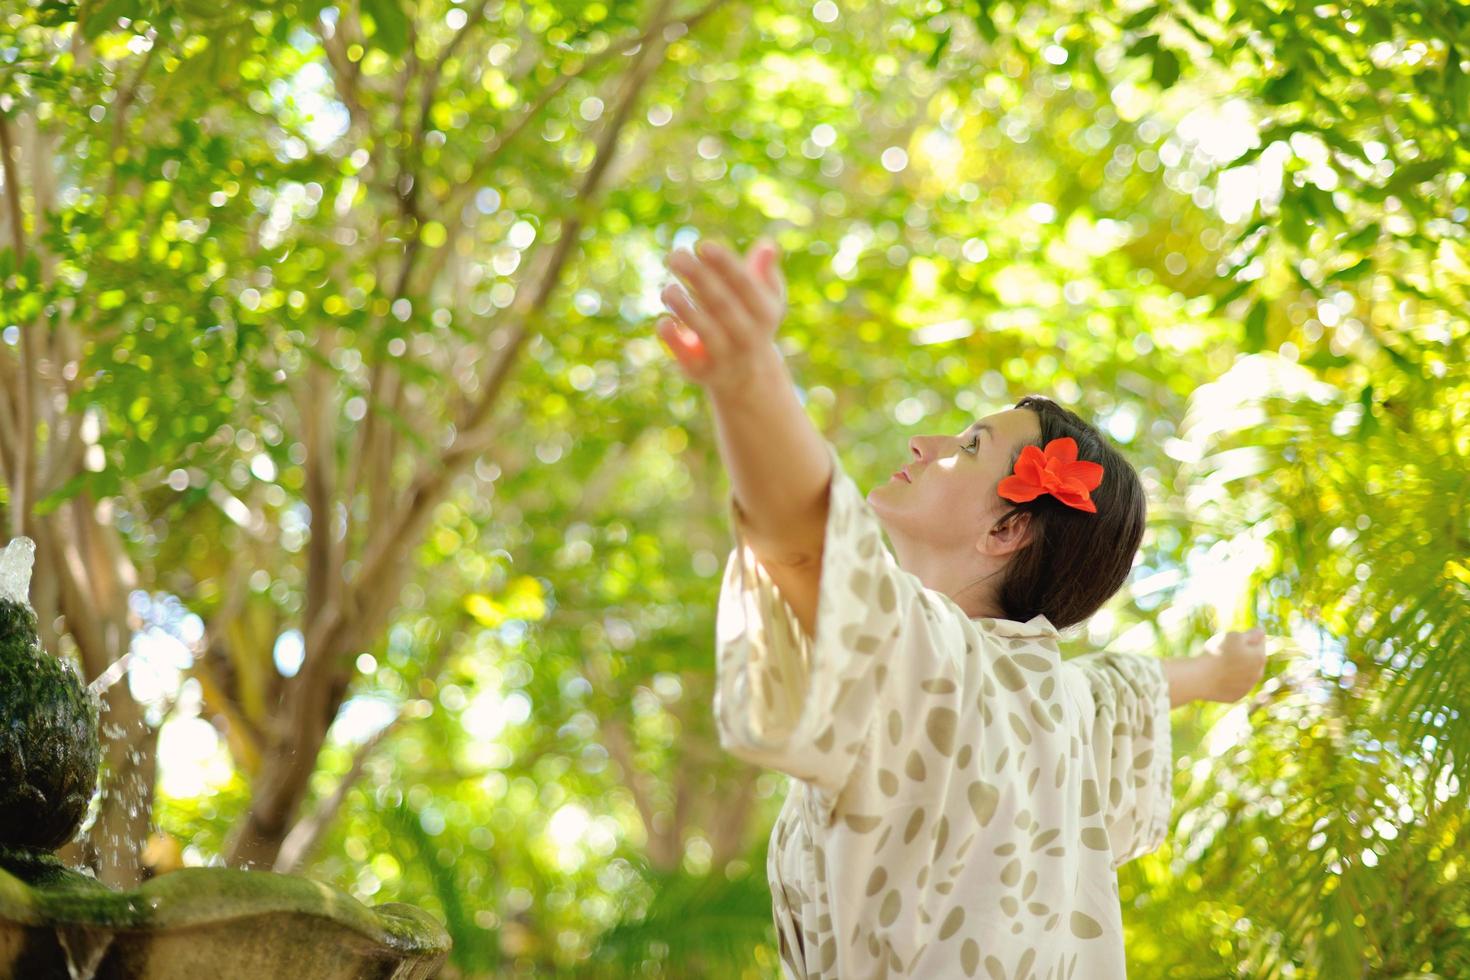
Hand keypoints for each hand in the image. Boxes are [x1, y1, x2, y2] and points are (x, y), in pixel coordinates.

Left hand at [656, 236, 786, 394]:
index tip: (703, 245)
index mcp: (766, 314)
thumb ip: (763, 271)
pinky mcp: (703, 374)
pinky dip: (674, 342)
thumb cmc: (750, 321)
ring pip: (707, 332)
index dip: (725, 264)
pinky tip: (663, 323)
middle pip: (723, 305)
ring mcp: (727, 358)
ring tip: (667, 288)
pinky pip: (688, 359)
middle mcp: (749, 337)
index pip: (745, 285)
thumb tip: (768, 245)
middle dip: (699, 278)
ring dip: (685, 308)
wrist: (745, 375)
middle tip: (675, 255)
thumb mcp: (764, 298)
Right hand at [1202, 627, 1267, 702]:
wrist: (1199, 679)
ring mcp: (1247, 687)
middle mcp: (1258, 674)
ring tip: (1220, 664)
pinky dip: (1230, 681)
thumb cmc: (1216, 654)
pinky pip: (1235, 685)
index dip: (1247, 637)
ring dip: (1238, 667)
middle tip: (1226, 650)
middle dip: (1245, 653)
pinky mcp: (1236, 696)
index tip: (1233, 638)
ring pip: (1246, 673)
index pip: (1260, 641)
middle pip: (1254, 658)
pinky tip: (1217, 677)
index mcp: (1260, 657)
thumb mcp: (1233, 636)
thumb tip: (1261, 632)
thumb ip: (1251, 634)